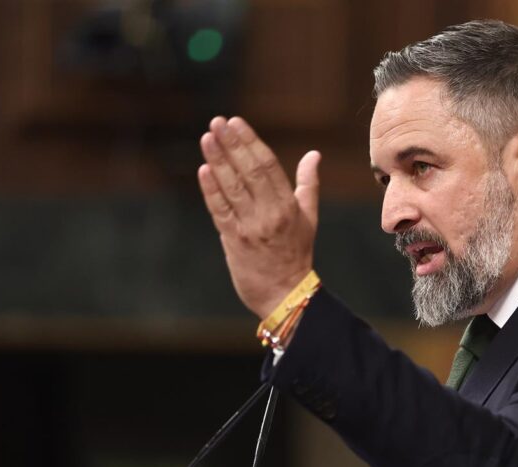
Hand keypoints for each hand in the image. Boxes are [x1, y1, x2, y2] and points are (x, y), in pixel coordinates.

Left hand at [198, 116, 320, 317]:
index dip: (250, 142)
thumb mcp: (309, 218)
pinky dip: (211, 190)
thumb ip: (308, 184)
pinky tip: (203, 170)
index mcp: (289, 206)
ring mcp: (251, 228)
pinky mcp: (234, 241)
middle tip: (217, 122)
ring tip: (207, 138)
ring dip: (218, 161)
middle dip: (231, 144)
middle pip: (248, 171)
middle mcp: (270, 214)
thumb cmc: (296, 254)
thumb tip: (314, 154)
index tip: (236, 122)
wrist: (286, 294)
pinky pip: (220, 211)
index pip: (268, 166)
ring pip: (232, 188)